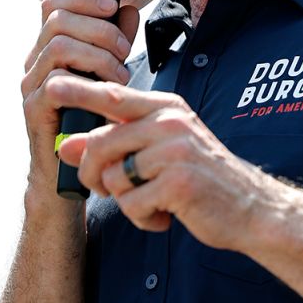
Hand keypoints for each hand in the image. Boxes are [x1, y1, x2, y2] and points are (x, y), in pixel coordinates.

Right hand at [20, 0, 138, 188]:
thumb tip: (127, 10)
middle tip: (123, 48)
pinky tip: (109, 89)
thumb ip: (115, 41)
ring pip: (58, 45)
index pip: (53, 2)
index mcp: (49, 47)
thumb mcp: (109, 72)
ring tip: (120, 73)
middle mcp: (35, 61)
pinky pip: (56, 79)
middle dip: (98, 26)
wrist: (69, 170)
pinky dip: (90, 78)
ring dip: (98, 53)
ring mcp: (31, 83)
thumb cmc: (90, 119)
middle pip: (56, 18)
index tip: (112, 4)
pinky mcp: (34, 107)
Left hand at [49, 76, 269, 250]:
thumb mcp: (158, 152)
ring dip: (126, 201)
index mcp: (166, 109)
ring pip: (114, 178)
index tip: (51, 84)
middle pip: (101, 145)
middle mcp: (171, 123)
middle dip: (94, 176)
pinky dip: (143, 218)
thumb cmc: (201, 178)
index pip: (113, 96)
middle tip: (108, 191)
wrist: (251, 208)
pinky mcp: (179, 183)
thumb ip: (113, 145)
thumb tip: (64, 146)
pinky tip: (165, 215)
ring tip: (153, 201)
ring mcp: (176, 152)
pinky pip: (133, 204)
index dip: (79, 91)